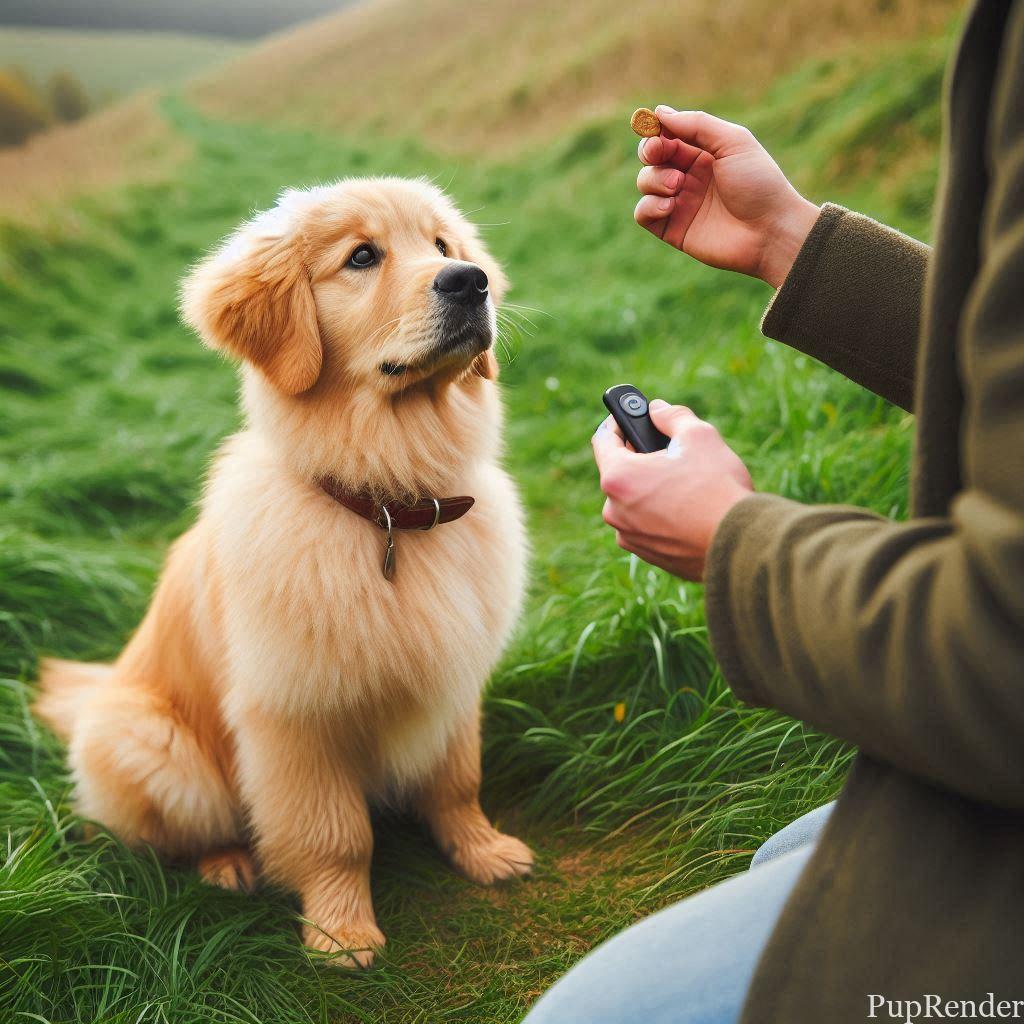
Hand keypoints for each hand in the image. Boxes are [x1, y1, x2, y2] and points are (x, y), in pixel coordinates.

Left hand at [592, 400, 753, 580]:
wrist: (740, 544)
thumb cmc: (717, 487)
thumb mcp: (698, 436)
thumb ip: (672, 416)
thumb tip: (657, 410)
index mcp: (618, 478)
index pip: (603, 440)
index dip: (617, 422)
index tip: (630, 416)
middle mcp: (614, 511)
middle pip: (620, 473)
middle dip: (640, 458)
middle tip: (666, 448)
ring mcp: (630, 536)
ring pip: (634, 501)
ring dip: (651, 487)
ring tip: (683, 481)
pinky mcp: (648, 554)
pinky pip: (647, 525)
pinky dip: (661, 514)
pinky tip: (687, 508)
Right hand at [635, 106, 820, 287]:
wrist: (769, 230)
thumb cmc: (758, 183)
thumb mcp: (732, 142)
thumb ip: (697, 124)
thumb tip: (660, 112)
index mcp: (704, 153)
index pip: (668, 135)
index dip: (656, 130)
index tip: (655, 129)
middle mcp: (689, 176)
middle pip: (651, 157)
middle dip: (650, 151)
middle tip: (659, 153)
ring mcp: (680, 203)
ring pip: (645, 182)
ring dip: (655, 178)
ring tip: (676, 185)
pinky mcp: (673, 229)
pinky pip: (643, 213)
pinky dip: (649, 206)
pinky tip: (670, 205)